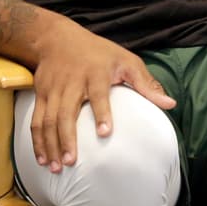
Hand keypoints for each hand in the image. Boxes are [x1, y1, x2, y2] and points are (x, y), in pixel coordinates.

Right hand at [29, 18, 174, 172]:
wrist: (58, 38)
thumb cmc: (100, 52)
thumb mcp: (127, 61)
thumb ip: (146, 84)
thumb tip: (170, 104)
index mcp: (96, 72)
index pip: (98, 93)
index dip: (101, 112)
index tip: (105, 133)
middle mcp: (72, 81)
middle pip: (66, 112)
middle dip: (67, 138)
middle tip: (73, 162)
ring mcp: (53, 89)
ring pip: (47, 120)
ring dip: (50, 145)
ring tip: (57, 167)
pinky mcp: (41, 95)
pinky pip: (36, 121)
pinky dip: (37, 141)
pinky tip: (43, 159)